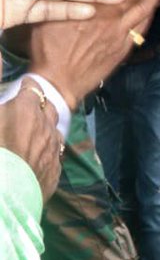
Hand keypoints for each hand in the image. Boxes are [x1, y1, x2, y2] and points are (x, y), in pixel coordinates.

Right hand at [0, 78, 61, 199]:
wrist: (2, 194)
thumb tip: (1, 64)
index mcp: (26, 109)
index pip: (32, 88)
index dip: (25, 88)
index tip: (21, 88)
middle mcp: (46, 126)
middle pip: (48, 109)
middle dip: (39, 107)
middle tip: (26, 110)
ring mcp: (53, 151)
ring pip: (54, 132)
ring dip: (45, 130)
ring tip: (33, 134)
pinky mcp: (54, 173)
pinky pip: (53, 157)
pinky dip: (45, 154)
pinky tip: (35, 159)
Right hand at [28, 0, 159, 109]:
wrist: (59, 80)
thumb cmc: (48, 47)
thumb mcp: (49, 13)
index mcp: (87, 2)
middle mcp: (107, 14)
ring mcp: (119, 31)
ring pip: (143, 5)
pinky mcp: (125, 46)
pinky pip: (143, 25)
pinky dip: (151, 11)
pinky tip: (155, 2)